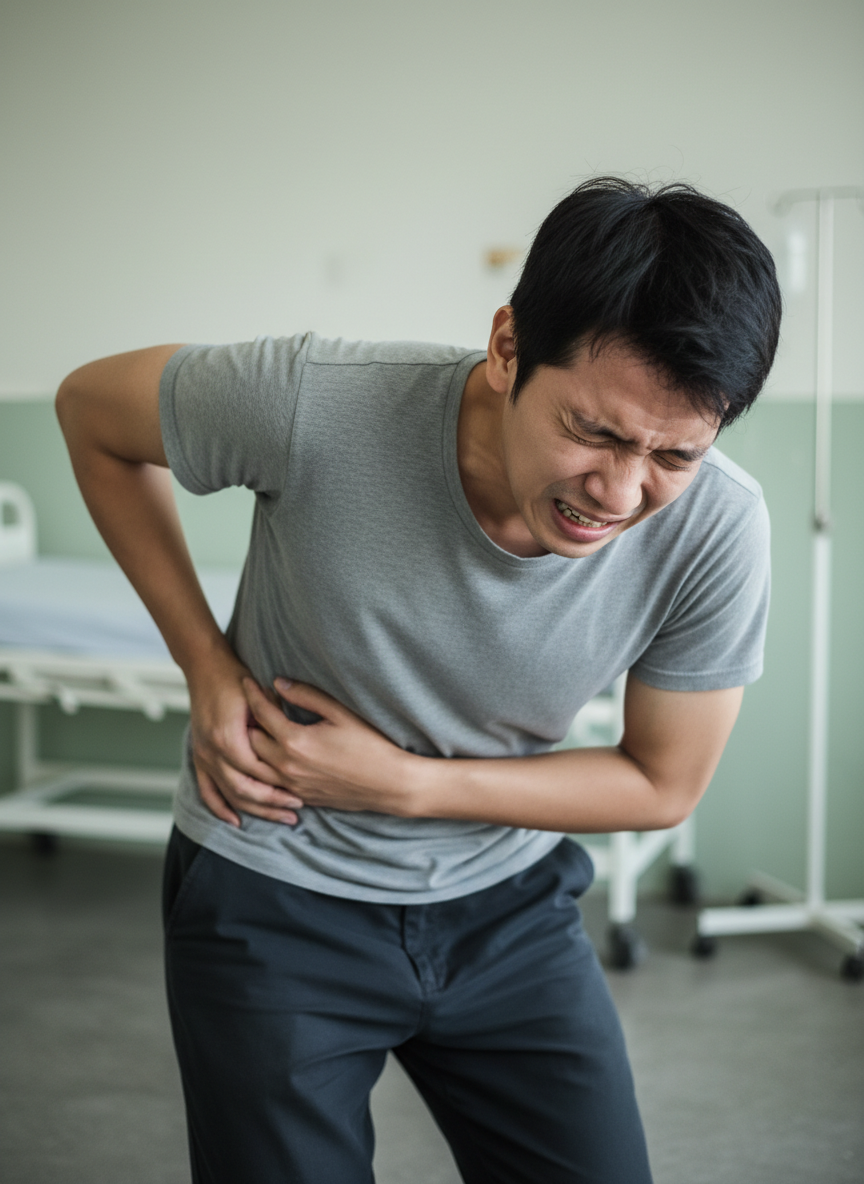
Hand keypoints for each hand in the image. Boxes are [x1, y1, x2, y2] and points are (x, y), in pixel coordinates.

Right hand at [186, 650, 304, 826]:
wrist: (205, 667)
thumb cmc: (235, 678)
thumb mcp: (261, 696)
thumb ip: (275, 719)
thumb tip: (295, 740)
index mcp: (229, 737)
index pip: (258, 772)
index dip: (280, 786)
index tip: (301, 794)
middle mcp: (212, 751)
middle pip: (245, 789)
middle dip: (271, 804)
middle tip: (296, 812)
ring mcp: (203, 756)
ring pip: (230, 794)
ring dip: (254, 810)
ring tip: (279, 818)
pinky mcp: (199, 756)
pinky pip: (207, 790)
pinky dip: (220, 807)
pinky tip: (235, 821)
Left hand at [242, 678, 418, 816]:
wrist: (390, 784)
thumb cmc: (371, 745)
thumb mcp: (341, 713)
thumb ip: (307, 696)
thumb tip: (278, 682)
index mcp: (295, 741)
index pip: (262, 713)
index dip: (252, 694)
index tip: (246, 680)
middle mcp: (287, 766)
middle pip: (251, 740)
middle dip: (247, 720)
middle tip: (250, 704)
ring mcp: (293, 785)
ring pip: (257, 766)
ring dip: (252, 747)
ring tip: (256, 728)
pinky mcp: (302, 797)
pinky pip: (272, 783)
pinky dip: (266, 767)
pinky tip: (273, 754)